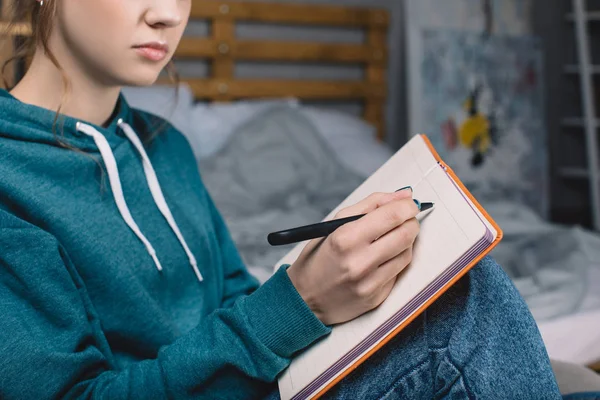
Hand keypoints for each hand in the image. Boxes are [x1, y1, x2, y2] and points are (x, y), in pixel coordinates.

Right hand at [287, 190, 419, 325]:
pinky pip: (398, 272)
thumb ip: (371, 205)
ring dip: (406, 241)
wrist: (306, 299)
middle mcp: (359, 262)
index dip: (407, 206)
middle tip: (405, 219)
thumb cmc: (319, 258)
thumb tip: (404, 195)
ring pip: (407, 253)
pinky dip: (396, 260)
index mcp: (345, 238)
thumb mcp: (334, 224)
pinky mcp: (376, 297)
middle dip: (411, 222)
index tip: (409, 203)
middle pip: (405, 234)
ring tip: (391, 238)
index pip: (391, 216)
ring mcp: (369, 282)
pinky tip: (383, 258)